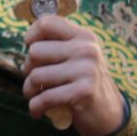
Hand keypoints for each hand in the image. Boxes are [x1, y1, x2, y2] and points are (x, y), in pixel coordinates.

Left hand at [22, 14, 126, 135]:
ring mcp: (86, 70)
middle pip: (35, 51)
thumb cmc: (83, 81)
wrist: (108, 112)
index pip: (47, 23)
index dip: (31, 35)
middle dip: (28, 68)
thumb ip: (58, 44)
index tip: (29, 47)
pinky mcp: (83, 92)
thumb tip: (27, 40)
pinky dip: (36, 106)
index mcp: (83, 36)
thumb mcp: (77, 56)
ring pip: (36, 76)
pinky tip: (38, 110)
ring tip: (36, 95)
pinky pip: (45, 98)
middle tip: (36, 79)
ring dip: (29, 89)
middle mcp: (86, 50)